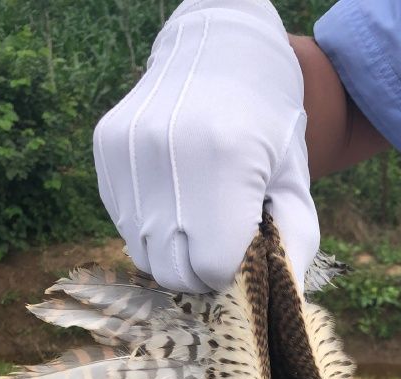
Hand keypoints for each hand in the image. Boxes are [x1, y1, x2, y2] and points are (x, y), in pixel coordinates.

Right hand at [93, 0, 318, 291]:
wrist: (223, 52)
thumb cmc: (269, 128)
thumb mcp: (295, 184)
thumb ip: (293, 247)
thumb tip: (278, 303)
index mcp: (227, 162)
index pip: (212, 268)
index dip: (230, 272)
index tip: (243, 252)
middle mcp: (168, 154)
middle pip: (171, 269)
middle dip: (199, 270)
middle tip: (220, 243)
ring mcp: (129, 149)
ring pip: (142, 253)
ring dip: (172, 250)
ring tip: (198, 215)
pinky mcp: (105, 147)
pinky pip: (123, 223)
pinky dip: (149, 224)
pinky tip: (174, 193)